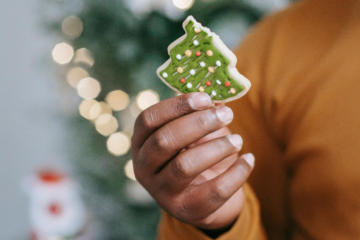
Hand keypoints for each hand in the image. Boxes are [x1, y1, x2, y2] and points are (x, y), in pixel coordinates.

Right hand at [131, 92, 254, 230]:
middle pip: (164, 141)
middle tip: (227, 114)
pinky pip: (213, 191)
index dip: (176, 106)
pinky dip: (236, 173)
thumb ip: (201, 113)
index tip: (205, 98)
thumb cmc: (198, 153)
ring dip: (216, 148)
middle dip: (198, 124)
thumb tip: (220, 93)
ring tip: (238, 140)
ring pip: (185, 166)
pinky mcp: (185, 210)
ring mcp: (161, 192)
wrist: (206, 195)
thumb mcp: (196, 132)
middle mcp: (143, 168)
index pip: (149, 119)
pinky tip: (249, 159)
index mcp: (141, 142)